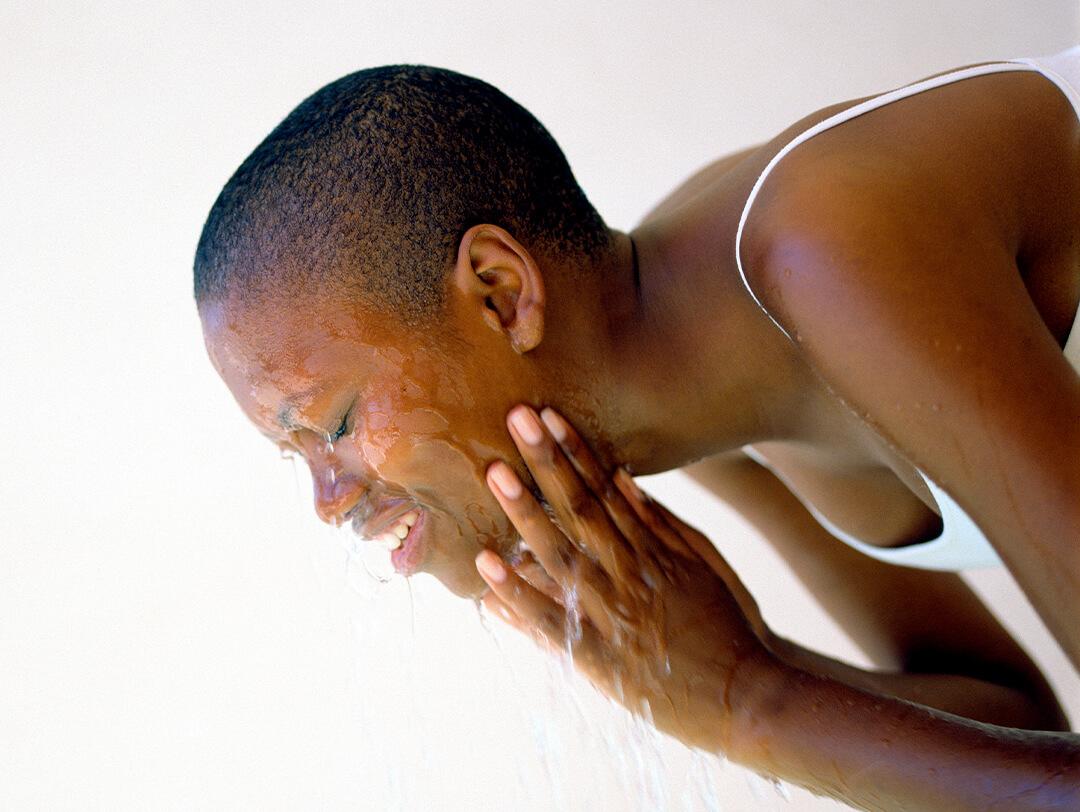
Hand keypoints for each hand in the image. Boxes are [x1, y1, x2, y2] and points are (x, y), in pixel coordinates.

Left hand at [475, 405, 774, 751]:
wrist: (747, 697)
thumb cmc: (728, 627)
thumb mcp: (705, 564)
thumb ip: (663, 523)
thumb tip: (623, 477)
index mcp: (655, 551)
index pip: (608, 491)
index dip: (577, 451)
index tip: (550, 415)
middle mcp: (631, 575)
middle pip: (582, 511)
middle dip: (548, 463)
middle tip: (517, 416)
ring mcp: (615, 615)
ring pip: (563, 557)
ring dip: (527, 514)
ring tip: (494, 473)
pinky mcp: (600, 659)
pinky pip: (551, 622)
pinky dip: (517, 593)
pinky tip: (486, 565)